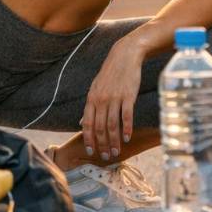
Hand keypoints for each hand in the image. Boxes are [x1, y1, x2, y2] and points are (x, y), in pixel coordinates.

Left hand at [82, 41, 143, 161]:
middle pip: (100, 128)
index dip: (88, 139)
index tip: (91, 151)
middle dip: (102, 145)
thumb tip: (82, 123)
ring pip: (112, 125)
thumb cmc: (111, 73)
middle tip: (107, 156)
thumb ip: (90, 106)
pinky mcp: (128, 96)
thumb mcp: (96, 88)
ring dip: (114, 141)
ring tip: (117, 151)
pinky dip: (127, 128)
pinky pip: (126, 116)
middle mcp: (101, 100)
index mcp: (92, 99)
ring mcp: (115, 98)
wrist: (125, 56)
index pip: (87, 124)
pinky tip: (128, 137)